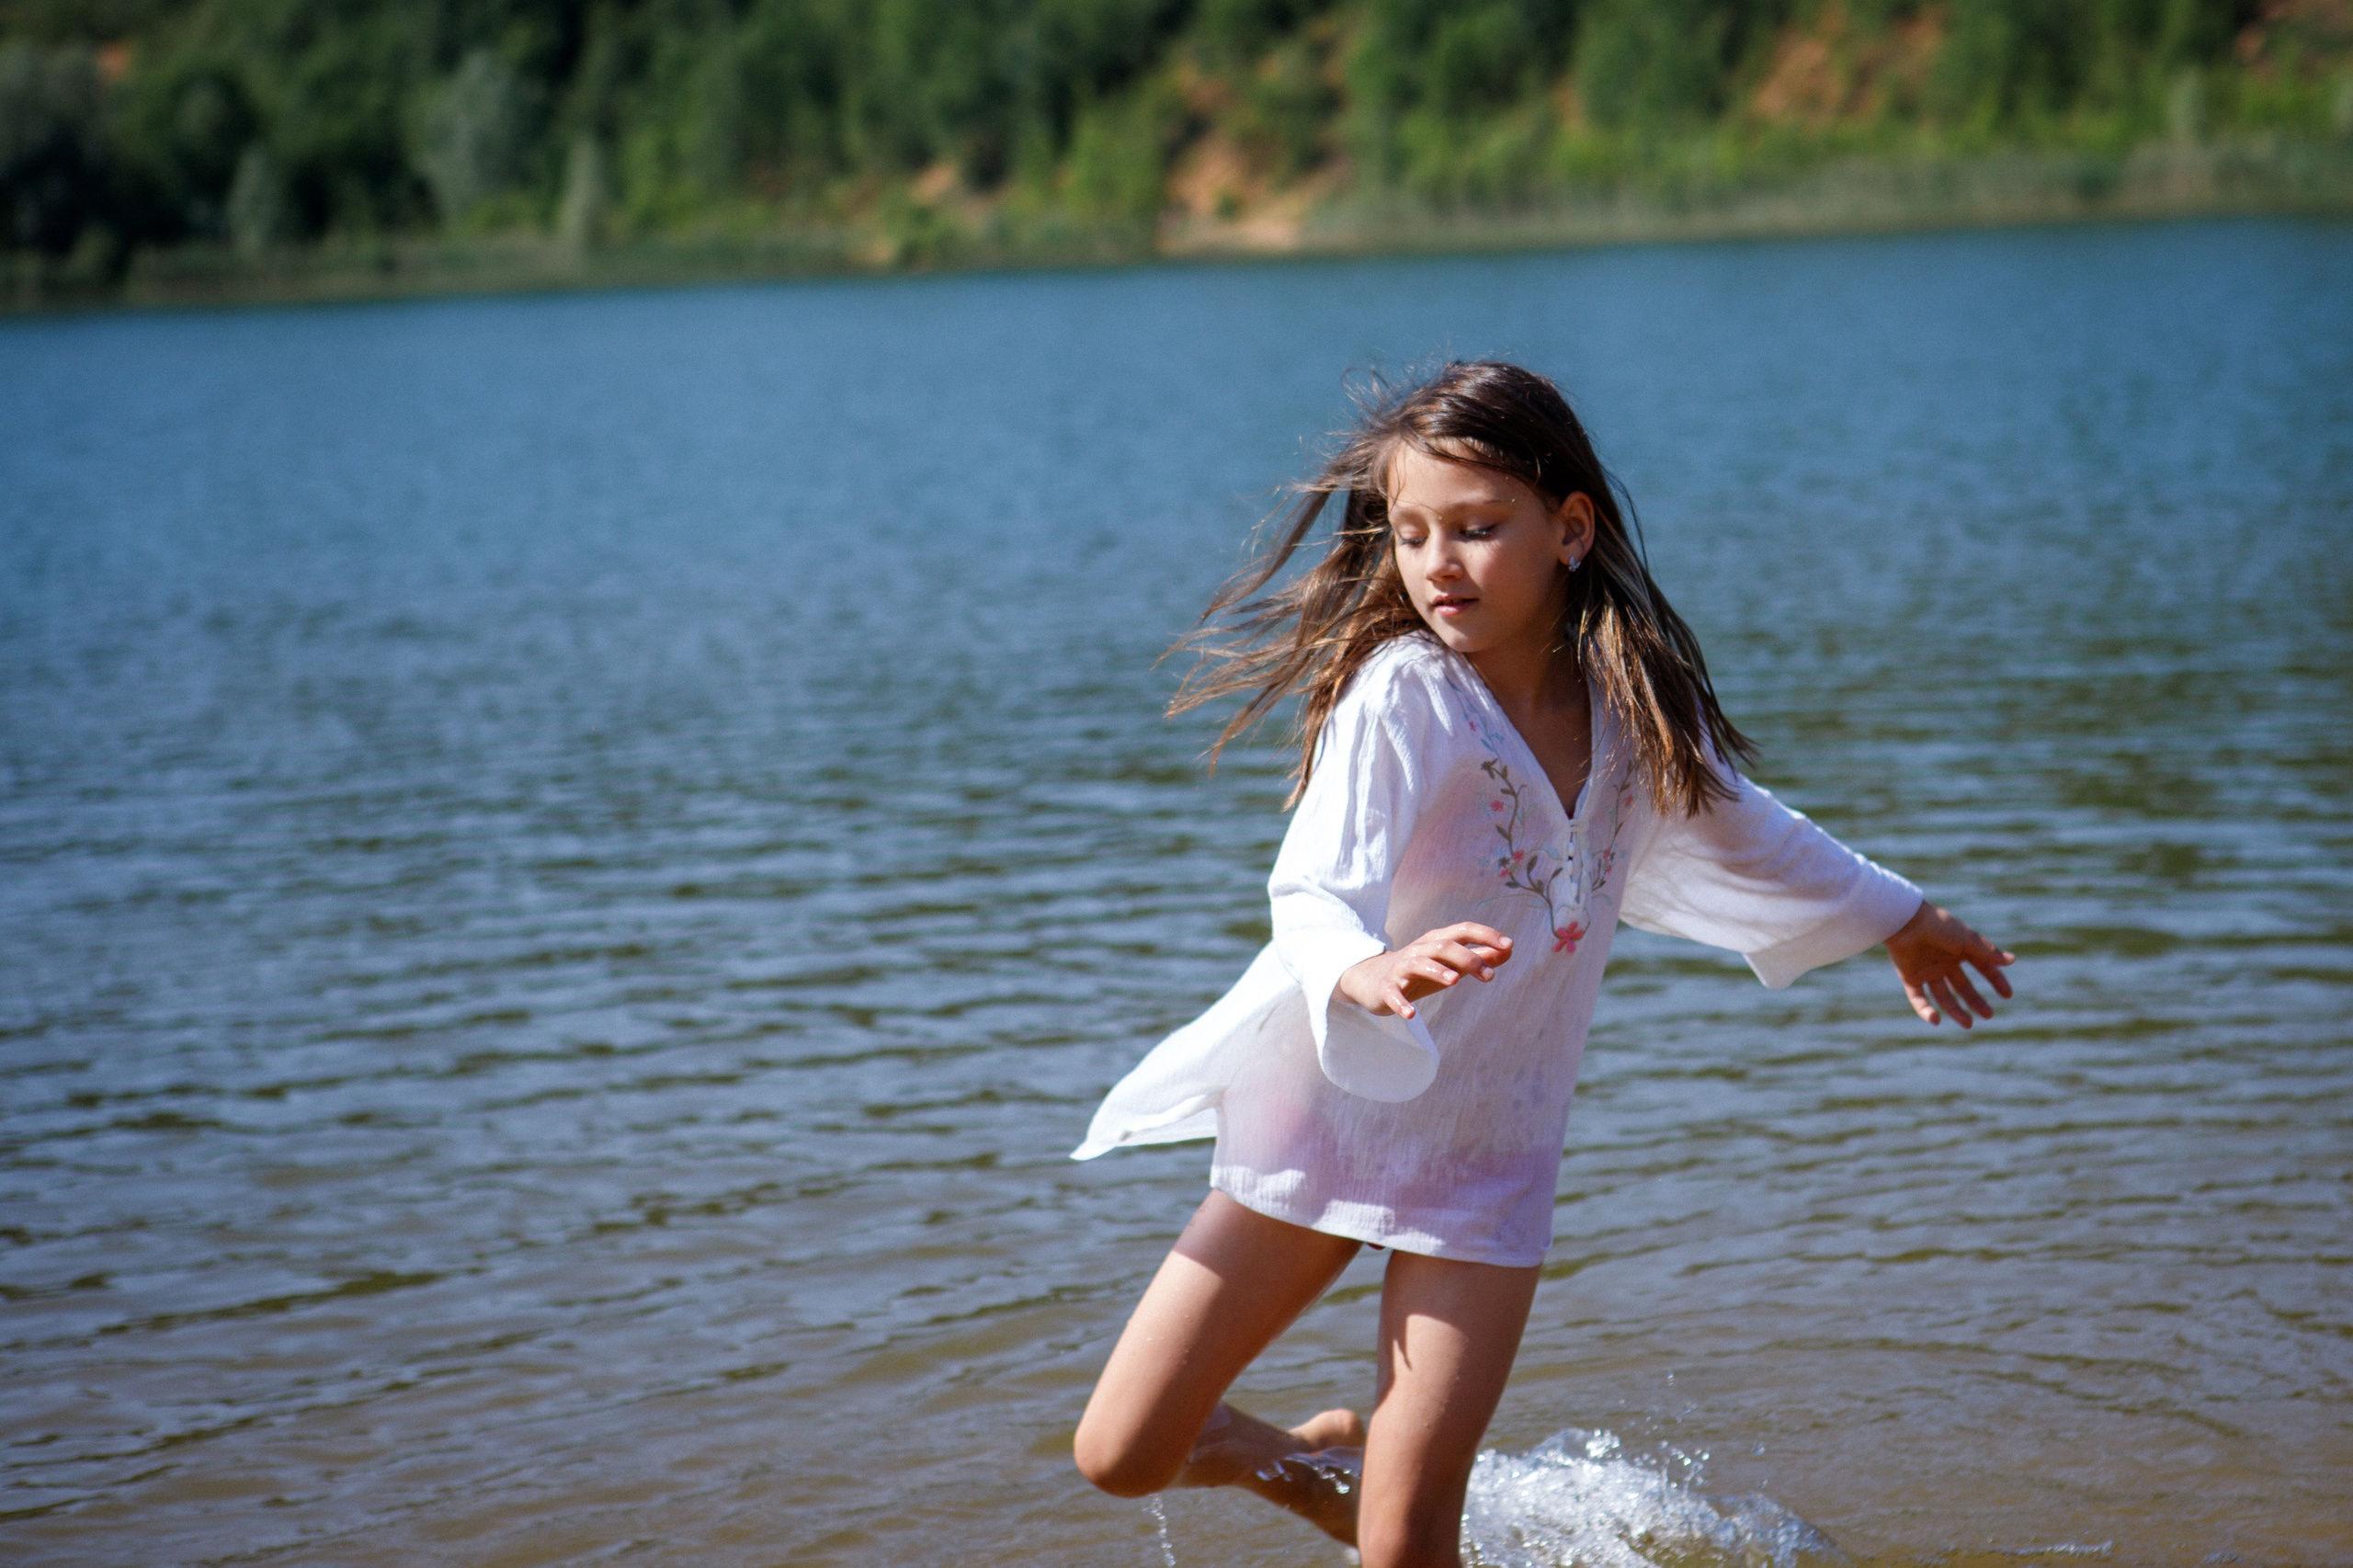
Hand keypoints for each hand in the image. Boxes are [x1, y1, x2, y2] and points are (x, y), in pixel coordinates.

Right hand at [1337, 923, 1513, 1020]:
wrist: (1371, 979)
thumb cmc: (1419, 972)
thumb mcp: (1450, 964)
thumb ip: (1479, 957)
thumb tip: (1509, 950)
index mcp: (1436, 941)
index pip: (1462, 930)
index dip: (1485, 935)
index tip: (1508, 945)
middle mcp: (1419, 950)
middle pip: (1444, 946)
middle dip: (1468, 958)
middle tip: (1490, 976)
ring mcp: (1401, 968)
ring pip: (1418, 963)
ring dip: (1437, 970)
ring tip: (1455, 981)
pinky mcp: (1386, 988)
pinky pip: (1392, 994)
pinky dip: (1401, 1003)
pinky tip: (1411, 1015)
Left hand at [1885, 899, 2014, 1027]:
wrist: (1905, 921)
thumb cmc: (1938, 926)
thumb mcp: (1966, 939)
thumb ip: (1987, 951)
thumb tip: (2012, 960)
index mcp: (1960, 950)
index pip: (1983, 967)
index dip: (1996, 980)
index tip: (2007, 995)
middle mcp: (1944, 962)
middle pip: (1963, 987)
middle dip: (1975, 1001)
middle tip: (1988, 1015)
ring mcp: (1927, 971)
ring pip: (1943, 996)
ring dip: (1955, 1011)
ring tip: (1968, 1024)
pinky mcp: (1910, 978)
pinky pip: (1918, 998)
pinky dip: (1925, 1010)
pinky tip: (1936, 1019)